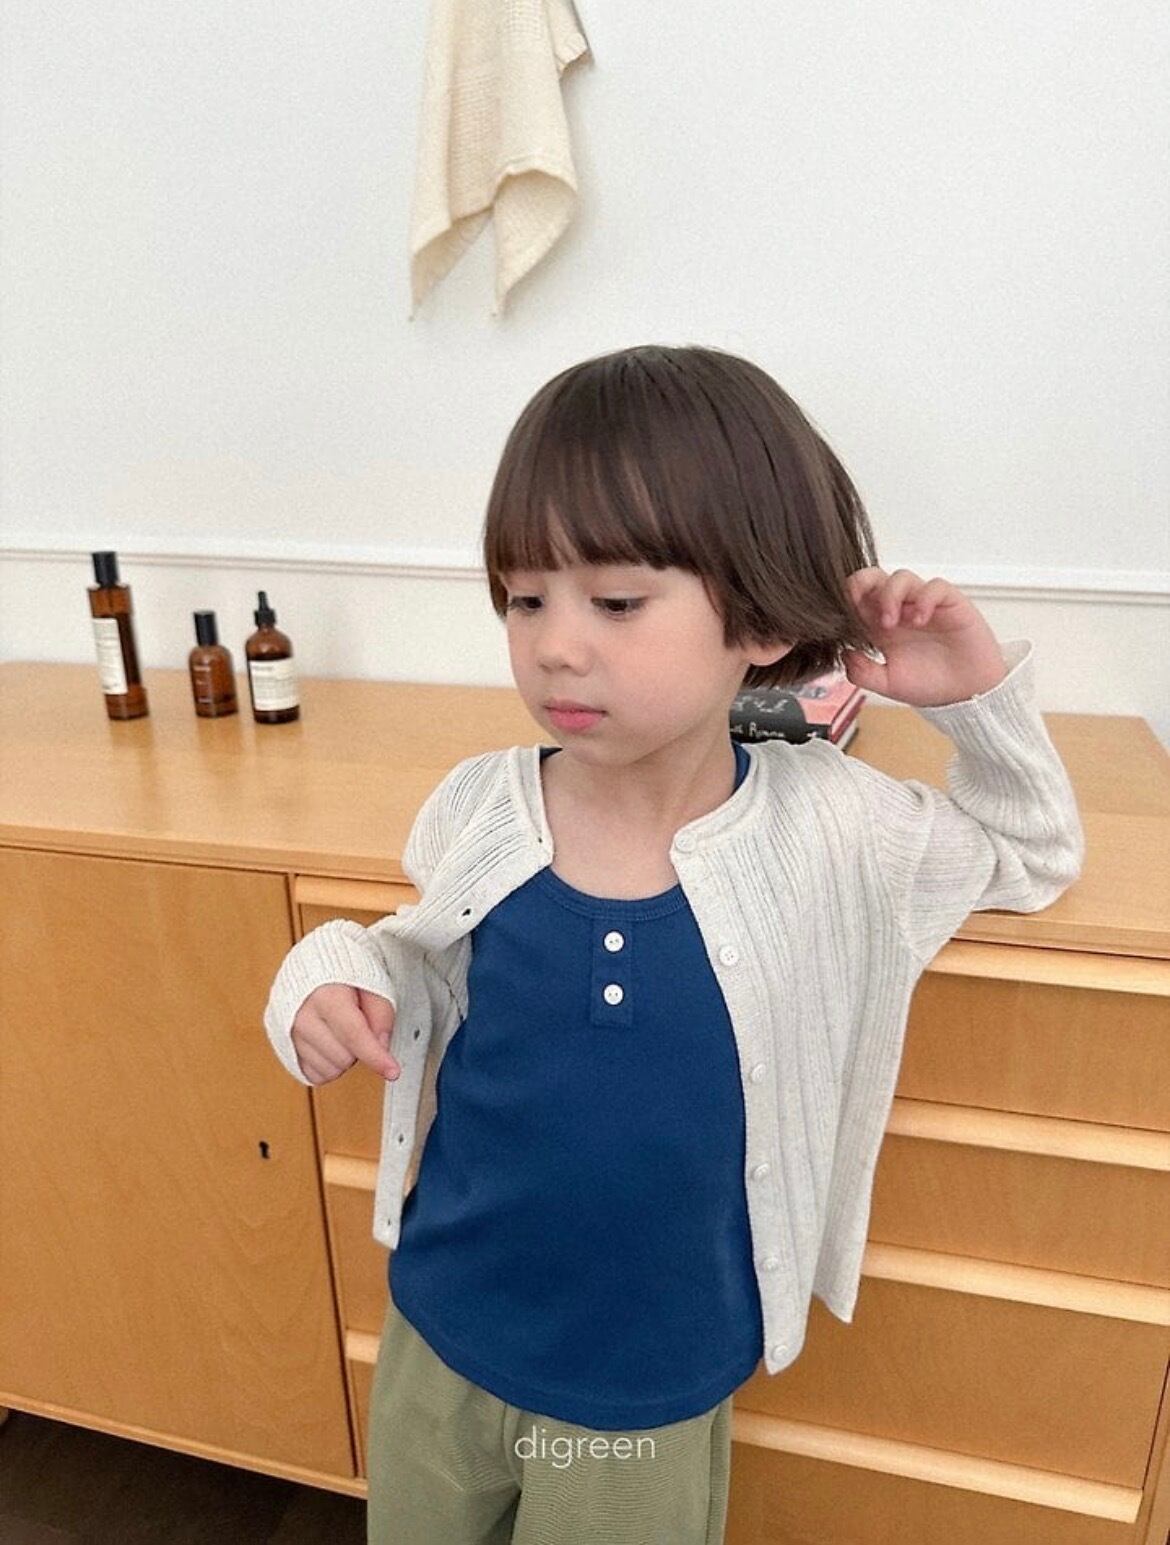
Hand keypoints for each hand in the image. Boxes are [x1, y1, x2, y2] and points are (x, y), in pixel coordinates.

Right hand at [291, 984, 400, 1084]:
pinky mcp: (285, 1047)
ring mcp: (290, 1033)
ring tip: (343, 1031)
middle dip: (360, 1049)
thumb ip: (381, 1013)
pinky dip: (329, 1066)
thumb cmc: (343, 974)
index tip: (392, 1070)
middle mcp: (302, 1016)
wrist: (312, 965)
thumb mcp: (371, 982)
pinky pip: (315, 1075)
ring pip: (330, 1070)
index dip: (376, 1056)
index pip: (354, 1034)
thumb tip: (382, 1045)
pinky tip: (332, 1045)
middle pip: (344, 1057)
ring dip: (344, 1058)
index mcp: (324, 995)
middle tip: (359, 1024)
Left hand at [840, 568, 1007, 707]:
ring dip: (890, 595)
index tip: (841, 615)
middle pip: (875, 578)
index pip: (858, 598)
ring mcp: (924, 605)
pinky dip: (924, 598)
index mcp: (880, 626)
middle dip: (862, 583)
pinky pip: (935, 587)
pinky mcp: (950, 603)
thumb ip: (863, 673)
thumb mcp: (888, 684)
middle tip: (859, 604)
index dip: (846, 599)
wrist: (966, 695)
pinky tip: (919, 620)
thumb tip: (843, 654)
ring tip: (890, 623)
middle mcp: (900, 610)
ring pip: (902, 577)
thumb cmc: (930, 685)